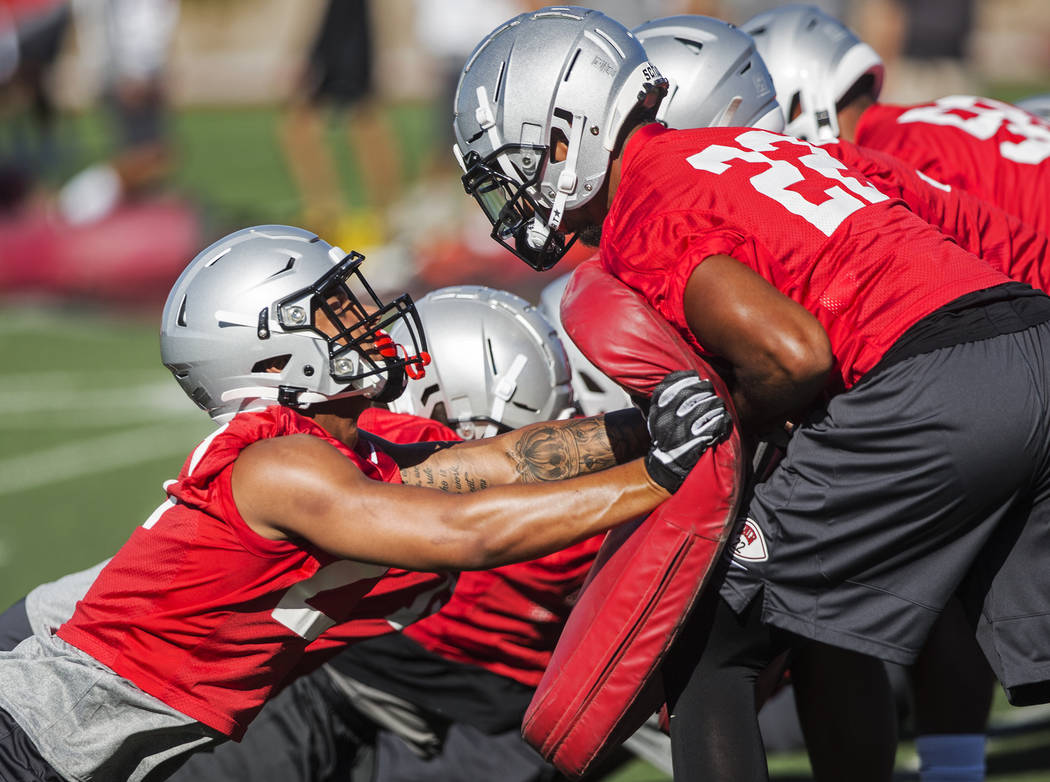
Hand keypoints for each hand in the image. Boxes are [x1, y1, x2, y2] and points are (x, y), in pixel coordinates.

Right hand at [644, 370, 730, 492]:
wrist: (666, 466)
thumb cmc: (666, 437)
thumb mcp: (658, 417)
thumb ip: (666, 400)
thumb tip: (685, 379)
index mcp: (657, 411)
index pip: (669, 386)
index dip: (684, 378)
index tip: (694, 376)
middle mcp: (667, 419)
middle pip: (690, 393)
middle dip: (704, 388)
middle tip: (710, 389)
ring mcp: (681, 431)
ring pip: (706, 407)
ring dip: (716, 404)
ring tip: (719, 405)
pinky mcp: (696, 442)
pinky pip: (715, 425)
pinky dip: (722, 420)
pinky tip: (724, 419)